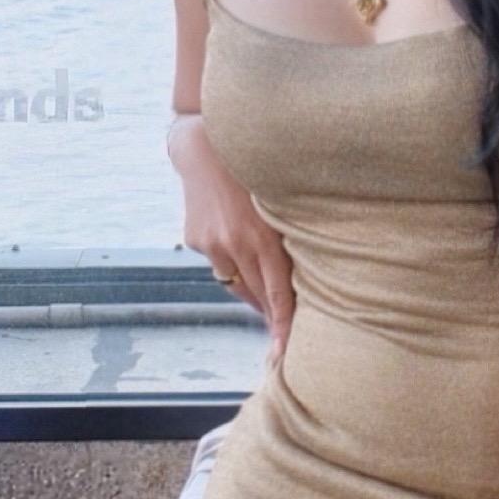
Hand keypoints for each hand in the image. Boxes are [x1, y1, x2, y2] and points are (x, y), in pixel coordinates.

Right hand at [168, 115, 295, 349]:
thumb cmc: (254, 168)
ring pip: (236, 283)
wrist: (203, 144)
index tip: (285, 354)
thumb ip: (287, 237)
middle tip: (284, 342)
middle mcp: (235, 245)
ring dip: (253, 291)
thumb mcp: (279, 202)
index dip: (283, 326)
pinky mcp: (195, 239)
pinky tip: (238, 247)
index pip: (278, 294)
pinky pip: (219, 263)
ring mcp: (211, 244)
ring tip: (268, 299)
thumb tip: (303, 273)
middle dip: (271, 317)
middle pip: (257, 296)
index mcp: (262, 237)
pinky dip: (232, 263)